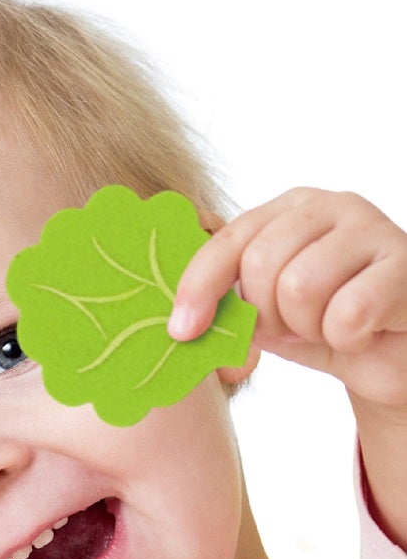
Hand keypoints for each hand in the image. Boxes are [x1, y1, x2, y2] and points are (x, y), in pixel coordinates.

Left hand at [171, 188, 406, 415]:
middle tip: (294, 327)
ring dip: (308, 327)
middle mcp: (330, 206)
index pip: (228, 240)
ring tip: (327, 326)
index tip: (183, 331)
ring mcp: (372, 228)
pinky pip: (349, 312)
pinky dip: (346, 338)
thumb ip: (223, 304)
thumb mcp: (263, 314)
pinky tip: (361, 332)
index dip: (198, 287)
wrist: (391, 353)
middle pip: (261, 265)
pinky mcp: (406, 261)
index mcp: (288, 211)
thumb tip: (176, 319)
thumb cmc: (322, 327)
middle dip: (267, 315)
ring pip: (301, 286)